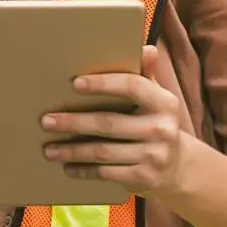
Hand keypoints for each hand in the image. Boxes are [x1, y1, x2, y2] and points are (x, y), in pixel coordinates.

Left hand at [39, 45, 185, 196]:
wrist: (179, 167)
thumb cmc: (154, 123)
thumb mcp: (155, 99)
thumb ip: (145, 75)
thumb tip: (147, 49)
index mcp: (164, 102)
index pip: (132, 87)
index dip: (103, 84)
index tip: (75, 83)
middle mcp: (162, 129)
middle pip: (108, 123)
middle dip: (73, 122)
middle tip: (46, 121)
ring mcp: (154, 156)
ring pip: (103, 151)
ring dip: (72, 150)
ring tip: (48, 149)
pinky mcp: (145, 178)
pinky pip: (107, 173)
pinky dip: (84, 170)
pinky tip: (67, 167)